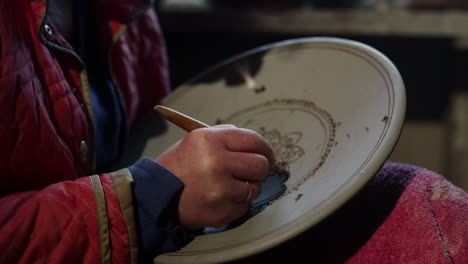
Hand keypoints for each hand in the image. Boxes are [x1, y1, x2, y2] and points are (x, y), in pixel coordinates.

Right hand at [156, 125, 274, 228]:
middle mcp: (216, 162)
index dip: (264, 149)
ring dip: (246, 188)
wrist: (154, 195)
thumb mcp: (195, 141)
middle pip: (260, 165)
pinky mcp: (221, 211)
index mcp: (210, 140)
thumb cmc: (178, 166)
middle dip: (260, 169)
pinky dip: (236, 204)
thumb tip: (254, 143)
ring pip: (255, 188)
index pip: (254, 140)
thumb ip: (224, 135)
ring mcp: (219, 189)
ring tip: (227, 187)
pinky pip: (244, 206)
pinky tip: (220, 199)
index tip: (266, 155)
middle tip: (251, 172)